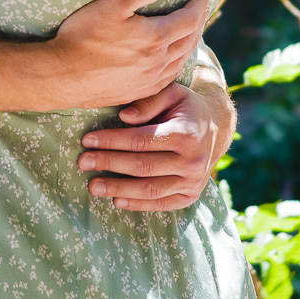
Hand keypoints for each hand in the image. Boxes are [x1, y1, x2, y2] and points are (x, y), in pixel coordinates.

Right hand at [46, 0, 208, 108]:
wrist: (62, 77)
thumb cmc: (82, 37)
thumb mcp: (113, 3)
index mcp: (155, 38)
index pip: (189, 19)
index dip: (199, 6)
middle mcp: (158, 62)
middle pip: (189, 40)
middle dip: (198, 22)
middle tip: (201, 10)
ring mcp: (149, 80)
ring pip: (181, 60)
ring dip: (191, 43)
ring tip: (192, 32)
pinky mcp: (138, 92)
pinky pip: (169, 77)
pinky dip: (177, 63)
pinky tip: (173, 60)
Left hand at [77, 82, 223, 211]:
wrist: (216, 128)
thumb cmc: (186, 108)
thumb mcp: (172, 93)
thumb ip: (148, 102)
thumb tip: (123, 117)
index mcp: (186, 133)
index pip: (141, 140)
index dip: (112, 141)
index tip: (87, 140)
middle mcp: (192, 161)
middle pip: (142, 166)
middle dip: (109, 164)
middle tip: (83, 162)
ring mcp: (193, 182)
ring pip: (150, 189)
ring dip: (118, 189)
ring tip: (93, 186)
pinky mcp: (190, 196)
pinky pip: (161, 204)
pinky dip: (137, 204)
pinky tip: (116, 200)